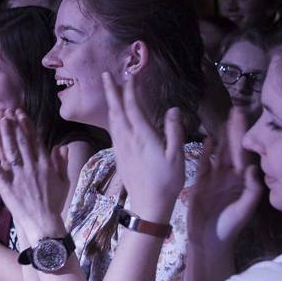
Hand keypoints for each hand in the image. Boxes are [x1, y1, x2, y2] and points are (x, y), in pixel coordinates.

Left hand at [0, 109, 69, 241]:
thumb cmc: (54, 204)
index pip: (34, 141)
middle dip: (12, 125)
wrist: (44, 223)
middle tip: (5, 111)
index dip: (26, 126)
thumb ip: (61, 163)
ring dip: (1, 136)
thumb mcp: (63, 181)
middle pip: (20, 142)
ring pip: (8, 152)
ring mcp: (18, 177)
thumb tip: (61, 146)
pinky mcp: (7, 187)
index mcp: (44, 165)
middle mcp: (31, 167)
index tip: (20, 113)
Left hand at [102, 72, 184, 216]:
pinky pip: (113, 130)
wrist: (148, 205)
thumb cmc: (166, 182)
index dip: (130, 91)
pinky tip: (114, 116)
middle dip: (111, 91)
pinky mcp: (120, 155)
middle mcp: (128, 139)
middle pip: (117, 110)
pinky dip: (113, 117)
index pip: (133, 108)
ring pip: (113, 120)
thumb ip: (175, 132)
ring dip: (111, 102)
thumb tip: (173, 110)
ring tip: (109, 90)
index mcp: (143, 137)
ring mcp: (122, 147)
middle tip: (105, 75)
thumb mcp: (176, 157)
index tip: (129, 76)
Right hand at [187, 109, 262, 253]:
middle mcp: (230, 176)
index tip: (248, 119)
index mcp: (242, 182)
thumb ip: (251, 190)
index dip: (246, 137)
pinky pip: (204, 164)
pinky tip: (208, 140)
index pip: (245, 155)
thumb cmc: (230, 227)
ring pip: (219, 153)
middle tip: (236, 110)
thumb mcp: (244, 210)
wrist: (209, 240)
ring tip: (223, 120)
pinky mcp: (201, 183)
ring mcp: (215, 179)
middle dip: (235, 130)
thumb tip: (252, 167)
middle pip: (232, 149)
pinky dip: (206, 153)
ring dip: (222, 137)